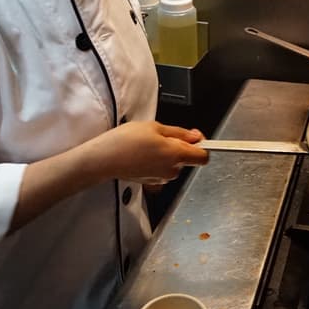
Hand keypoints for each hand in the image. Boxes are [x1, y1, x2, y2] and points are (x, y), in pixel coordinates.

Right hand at [88, 120, 208, 183]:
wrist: (104, 159)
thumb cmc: (126, 141)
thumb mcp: (155, 127)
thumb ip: (180, 133)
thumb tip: (196, 137)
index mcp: (176, 154)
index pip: (204, 156)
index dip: (202, 145)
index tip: (194, 136)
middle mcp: (172, 170)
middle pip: (187, 159)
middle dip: (179, 146)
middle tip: (161, 135)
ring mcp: (162, 178)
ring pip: (174, 164)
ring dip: (167, 154)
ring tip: (148, 143)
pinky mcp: (151, 181)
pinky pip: (162, 169)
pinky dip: (156, 161)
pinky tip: (142, 153)